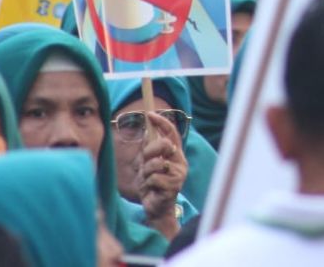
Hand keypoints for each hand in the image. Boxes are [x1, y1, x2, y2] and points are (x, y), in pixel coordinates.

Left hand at [135, 111, 187, 237]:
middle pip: (164, 144)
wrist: (156, 208)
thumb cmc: (152, 185)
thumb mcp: (148, 164)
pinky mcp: (174, 186)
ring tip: (148, 181)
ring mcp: (179, 174)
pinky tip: (152, 190)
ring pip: (156, 164)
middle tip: (143, 162)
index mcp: (175, 154)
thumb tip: (148, 130)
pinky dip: (147, 185)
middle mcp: (180, 161)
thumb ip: (150, 150)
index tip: (149, 114)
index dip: (162, 122)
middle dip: (149, 152)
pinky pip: (154, 179)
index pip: (172, 133)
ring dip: (145, 173)